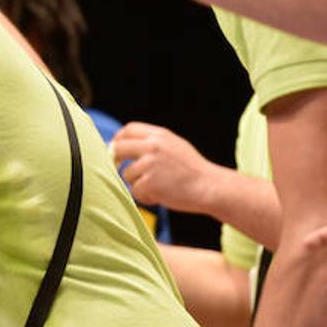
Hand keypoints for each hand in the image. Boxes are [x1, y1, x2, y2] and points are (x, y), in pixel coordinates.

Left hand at [110, 122, 225, 215]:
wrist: (211, 187)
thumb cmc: (193, 170)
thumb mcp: (175, 146)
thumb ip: (152, 143)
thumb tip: (123, 144)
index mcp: (160, 135)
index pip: (129, 129)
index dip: (118, 138)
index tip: (115, 148)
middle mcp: (153, 146)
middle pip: (119, 148)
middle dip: (115, 159)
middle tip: (117, 168)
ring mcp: (150, 164)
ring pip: (126, 174)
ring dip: (137, 184)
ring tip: (157, 187)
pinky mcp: (150, 182)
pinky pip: (135, 191)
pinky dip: (145, 197)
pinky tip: (161, 196)